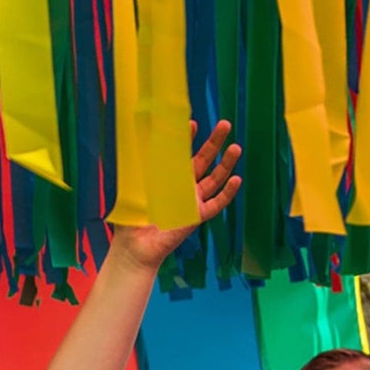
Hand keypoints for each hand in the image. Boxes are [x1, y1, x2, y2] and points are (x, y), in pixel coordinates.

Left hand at [108, 121, 241, 268]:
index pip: (181, 153)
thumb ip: (140, 170)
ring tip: (236, 147)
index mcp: (168, 177)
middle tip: (225, 125)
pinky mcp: (196, 217)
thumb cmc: (132, 218)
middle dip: (215, 143)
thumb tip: (136, 144)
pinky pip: (216, 204)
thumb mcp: (135, 188)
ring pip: (215, 179)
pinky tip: (237, 179)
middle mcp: (184, 187)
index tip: (191, 124)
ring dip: (226, 164)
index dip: (188, 139)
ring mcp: (192, 201)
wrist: (135, 246)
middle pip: (204, 161)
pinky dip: (227, 193)